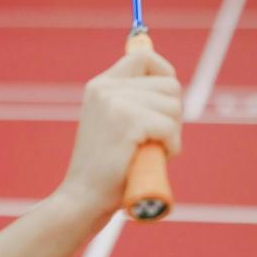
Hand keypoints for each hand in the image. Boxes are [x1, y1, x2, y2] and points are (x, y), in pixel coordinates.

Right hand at [57, 48, 182, 222]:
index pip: (143, 57)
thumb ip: (132, 102)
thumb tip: (168, 79)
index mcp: (100, 85)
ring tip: (152, 151)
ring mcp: (114, 102)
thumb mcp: (114, 125)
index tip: (165, 101)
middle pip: (169, 84)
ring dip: (172, 133)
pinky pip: (169, 126)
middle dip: (173, 114)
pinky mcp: (126, 121)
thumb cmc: (105, 170)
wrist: (83, 199)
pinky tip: (155, 158)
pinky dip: (171, 146)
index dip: (164, 73)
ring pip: (173, 106)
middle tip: (157, 139)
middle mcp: (105, 88)